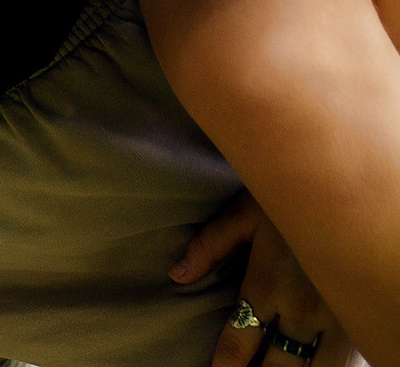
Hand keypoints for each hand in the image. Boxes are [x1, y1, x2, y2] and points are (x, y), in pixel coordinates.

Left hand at [176, 193, 354, 366]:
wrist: (344, 187)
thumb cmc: (290, 198)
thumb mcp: (243, 214)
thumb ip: (209, 246)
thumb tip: (177, 275)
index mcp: (268, 286)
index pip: (240, 340)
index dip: (226, 365)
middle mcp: (302, 309)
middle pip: (279, 365)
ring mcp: (337, 317)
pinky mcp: (360, 315)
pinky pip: (348, 357)